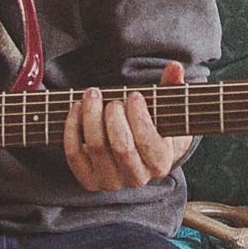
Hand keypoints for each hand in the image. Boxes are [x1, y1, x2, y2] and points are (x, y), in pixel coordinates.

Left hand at [61, 61, 189, 191]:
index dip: (138, 116)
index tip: (134, 95)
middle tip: (112, 98)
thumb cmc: (152, 125)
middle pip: (122, 146)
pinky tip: (76, 107)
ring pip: (97, 147)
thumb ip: (172, 87)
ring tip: (92, 94)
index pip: (148, 142)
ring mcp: (111, 181)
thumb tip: (175, 67)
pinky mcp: (89, 180)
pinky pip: (74, 154)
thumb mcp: (167, 109)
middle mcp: (137, 178)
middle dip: (114, 115)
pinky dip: (72, 127)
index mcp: (161, 162)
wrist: (135, 154)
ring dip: (91, 115)